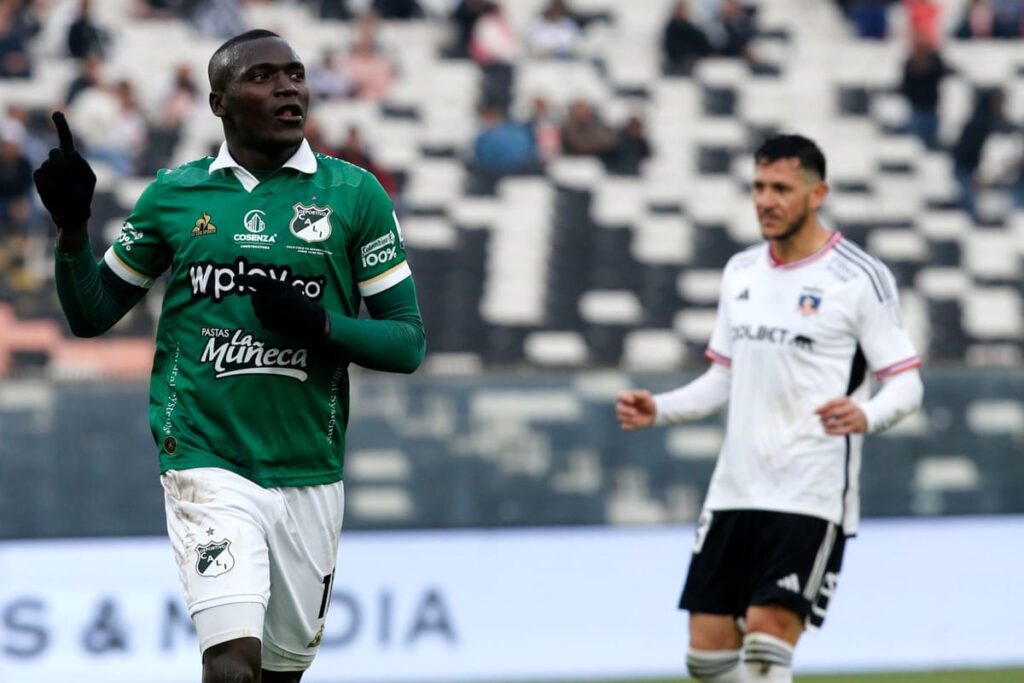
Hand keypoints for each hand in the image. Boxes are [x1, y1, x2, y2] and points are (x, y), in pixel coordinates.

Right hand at [32, 112, 95, 230]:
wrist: (72, 212)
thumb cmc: (83, 195)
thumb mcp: (89, 180)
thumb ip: (83, 165)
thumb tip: (71, 153)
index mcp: (72, 159)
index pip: (65, 139)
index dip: (61, 126)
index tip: (56, 112)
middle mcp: (58, 161)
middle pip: (56, 153)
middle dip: (63, 165)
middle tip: (70, 181)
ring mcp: (47, 168)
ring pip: (50, 166)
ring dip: (60, 179)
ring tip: (66, 190)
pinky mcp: (39, 178)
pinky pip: (42, 176)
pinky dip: (50, 184)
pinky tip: (56, 191)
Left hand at [236, 274, 327, 343]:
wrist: (314, 320)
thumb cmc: (298, 302)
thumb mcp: (289, 289)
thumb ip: (272, 286)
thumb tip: (252, 281)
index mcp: (283, 287)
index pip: (260, 281)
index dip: (247, 279)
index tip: (235, 279)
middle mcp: (281, 298)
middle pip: (256, 298)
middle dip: (257, 301)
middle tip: (265, 302)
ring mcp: (280, 313)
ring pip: (258, 312)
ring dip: (262, 312)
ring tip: (273, 312)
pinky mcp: (280, 325)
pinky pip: (263, 323)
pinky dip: (267, 322)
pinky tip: (276, 320)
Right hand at [616, 390, 655, 430]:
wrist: (653, 413)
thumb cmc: (648, 402)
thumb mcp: (645, 396)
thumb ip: (638, 394)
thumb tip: (631, 398)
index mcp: (626, 398)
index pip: (619, 396)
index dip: (624, 398)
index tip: (632, 400)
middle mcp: (623, 406)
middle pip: (618, 408)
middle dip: (626, 411)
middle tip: (635, 412)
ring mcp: (624, 416)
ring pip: (620, 417)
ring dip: (629, 418)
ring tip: (638, 417)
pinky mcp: (627, 424)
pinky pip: (624, 426)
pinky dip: (629, 426)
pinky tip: (636, 424)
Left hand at [815, 397, 867, 435]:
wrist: (866, 417)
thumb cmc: (848, 410)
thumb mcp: (841, 404)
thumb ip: (830, 406)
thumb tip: (816, 411)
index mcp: (846, 400)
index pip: (832, 403)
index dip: (822, 408)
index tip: (815, 412)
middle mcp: (851, 408)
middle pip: (834, 412)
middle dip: (824, 416)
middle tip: (820, 419)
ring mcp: (853, 418)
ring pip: (837, 422)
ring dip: (827, 424)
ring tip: (824, 425)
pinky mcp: (854, 427)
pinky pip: (841, 431)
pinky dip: (832, 431)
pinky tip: (826, 431)